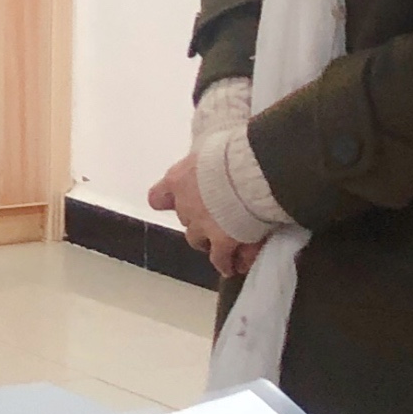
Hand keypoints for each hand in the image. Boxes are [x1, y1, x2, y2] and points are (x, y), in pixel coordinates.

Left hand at [148, 149, 256, 283]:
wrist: (253, 170)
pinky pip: (221, 259)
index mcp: (180, 179)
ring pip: (197, 241)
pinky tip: (235, 266)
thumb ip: (210, 160)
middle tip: (215, 221)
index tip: (175, 202)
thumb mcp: (215, 147)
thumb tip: (218, 146)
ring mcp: (203, 226)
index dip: (168, 201)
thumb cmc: (238, 151)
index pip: (158, 197)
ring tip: (222, 249)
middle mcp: (186, 205)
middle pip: (185, 219)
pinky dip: (227, 263)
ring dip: (208, 244)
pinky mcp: (223, 242)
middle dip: (198, 221)